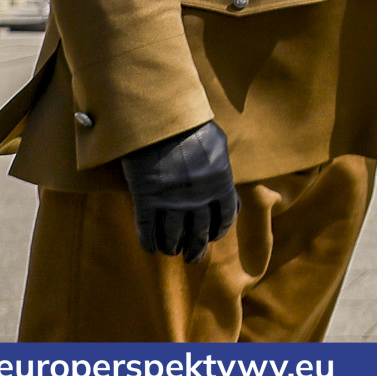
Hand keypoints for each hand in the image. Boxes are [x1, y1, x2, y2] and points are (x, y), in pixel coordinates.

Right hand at [119, 120, 240, 263]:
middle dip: (196, 249)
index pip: (224, 218)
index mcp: (221, 184)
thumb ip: (223, 168)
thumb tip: (229, 186)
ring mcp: (172, 201)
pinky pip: (148, 230)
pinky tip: (150, 248)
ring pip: (173, 236)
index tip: (212, 237)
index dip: (217, 231)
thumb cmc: (190, 126)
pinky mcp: (147, 200)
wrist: (159, 118)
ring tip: (171, 251)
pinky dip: (149, 242)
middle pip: (199, 234)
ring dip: (172, 247)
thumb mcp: (217, 144)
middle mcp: (199, 198)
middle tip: (192, 256)